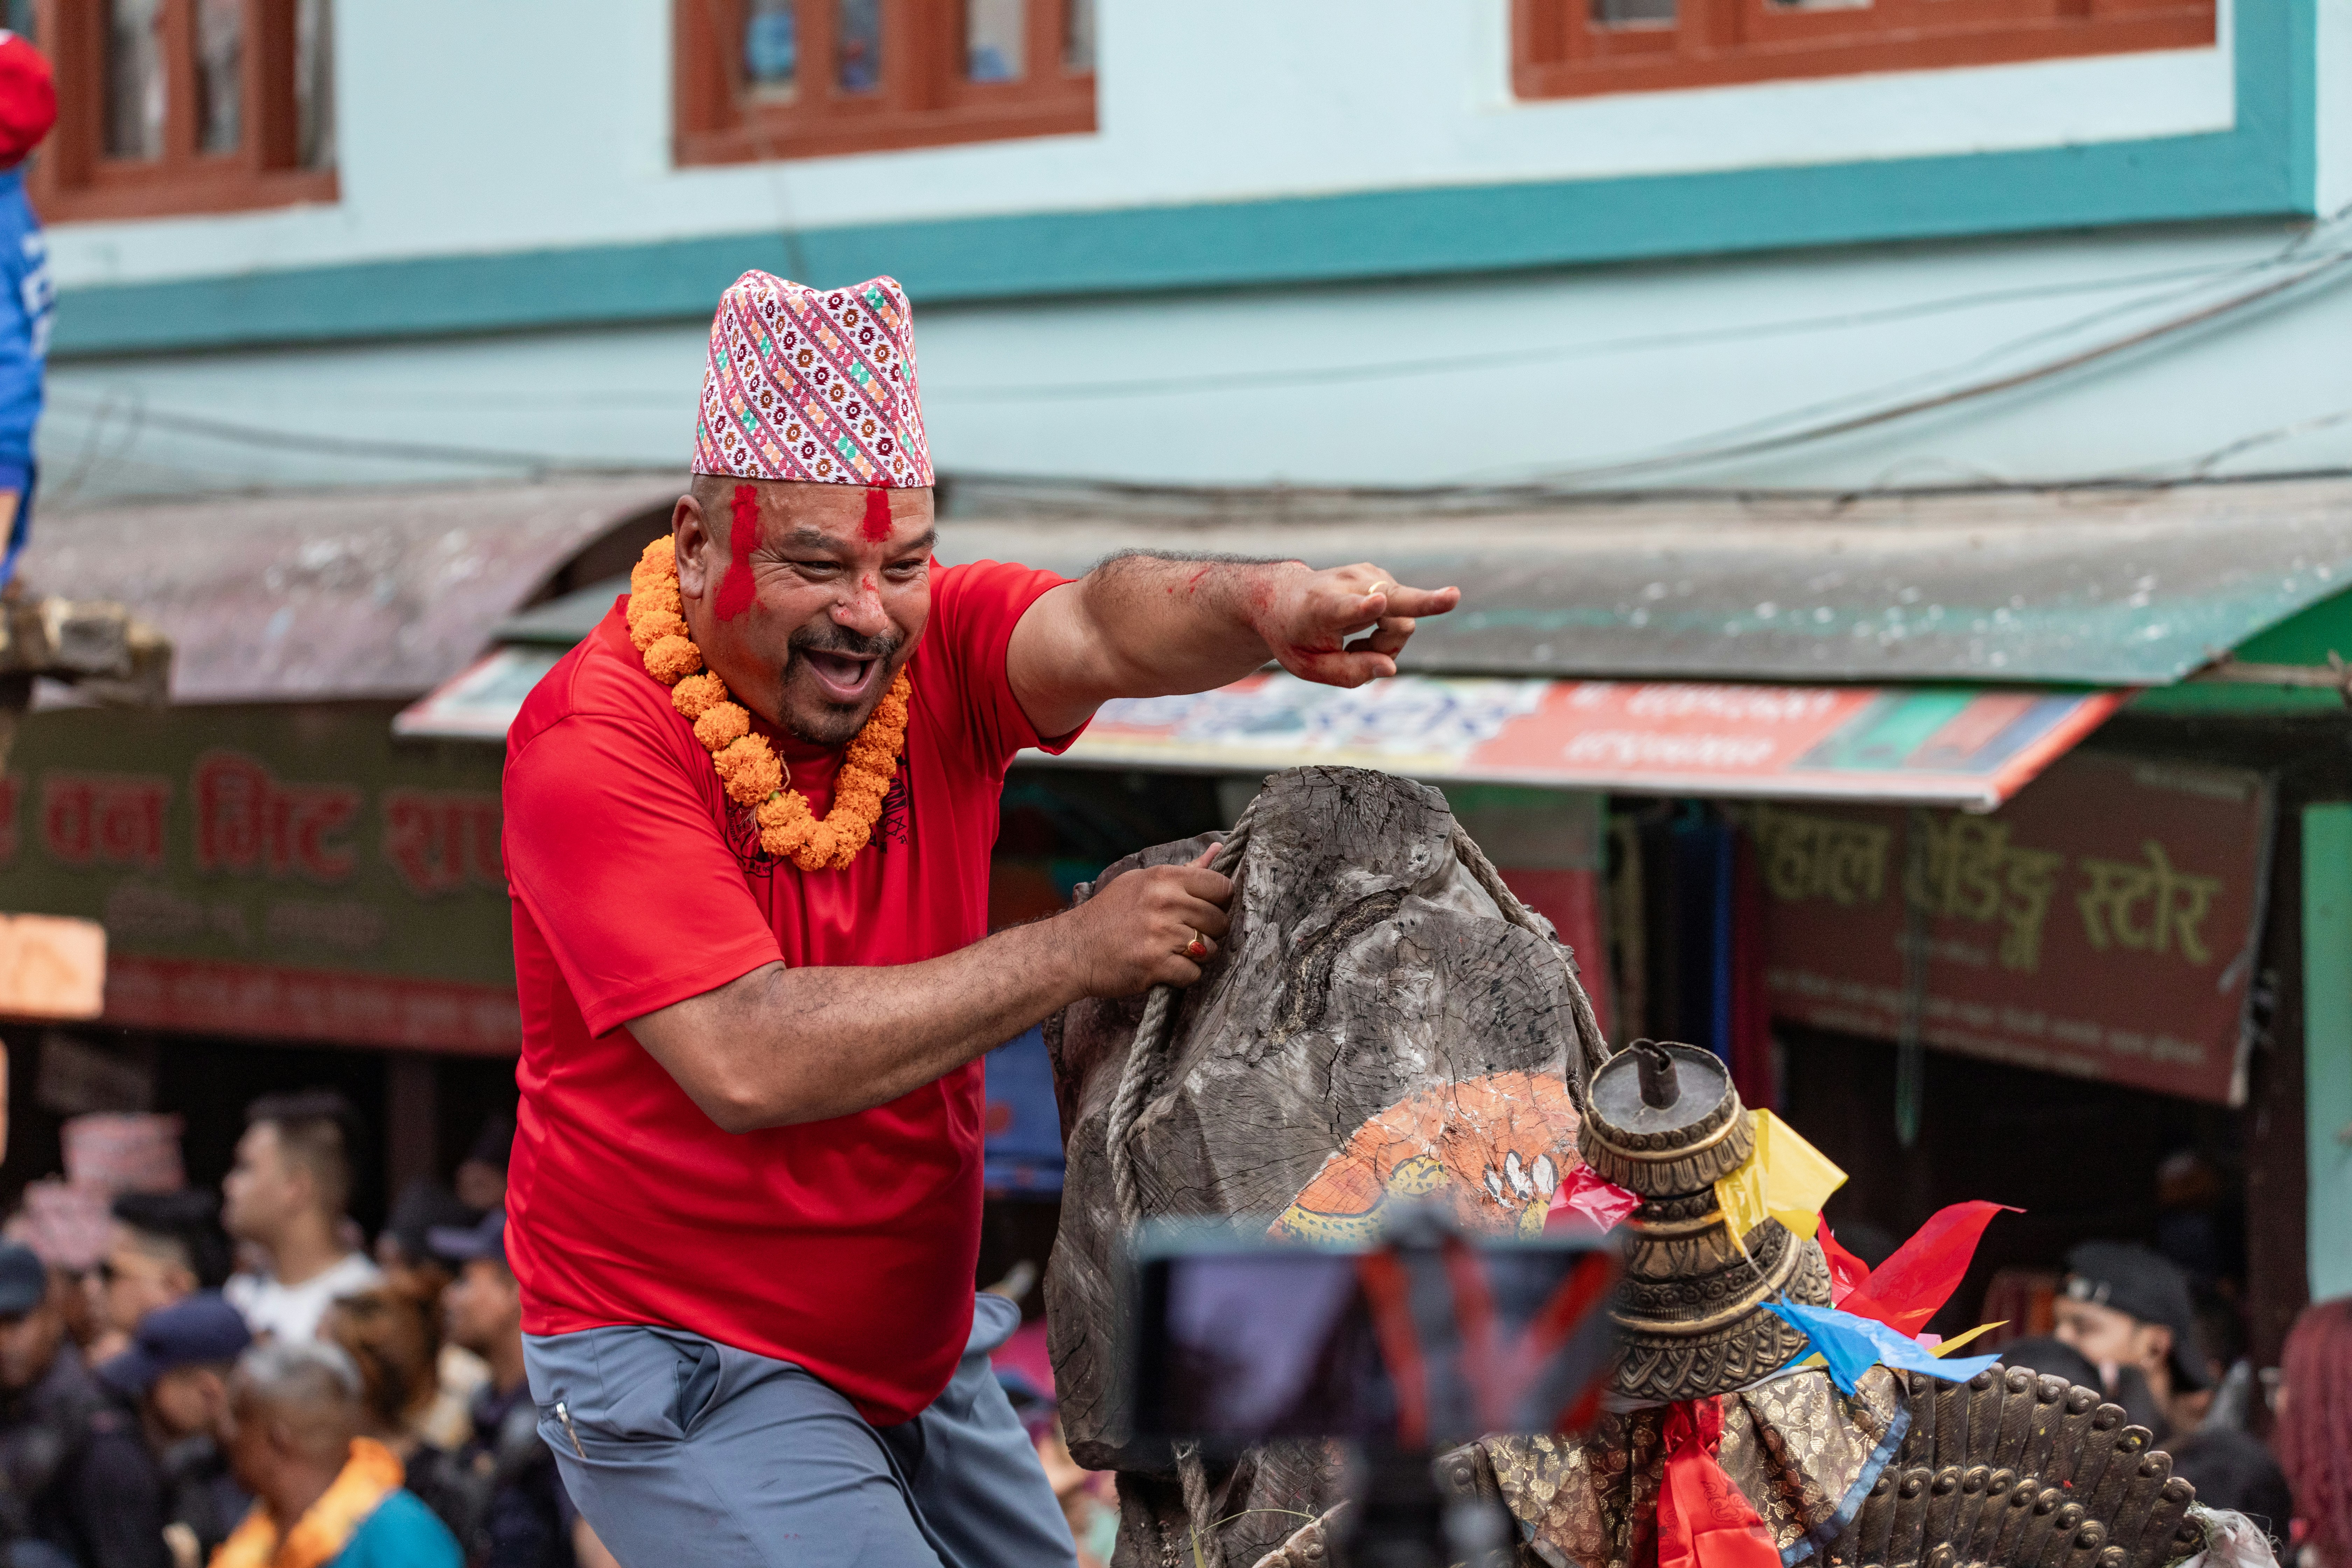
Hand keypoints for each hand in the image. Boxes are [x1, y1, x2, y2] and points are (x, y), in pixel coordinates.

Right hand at [1063, 846, 1233, 996]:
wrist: (1071, 949)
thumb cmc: (1108, 915)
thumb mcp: (1141, 883)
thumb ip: (1184, 871)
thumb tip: (1218, 850)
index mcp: (1163, 878)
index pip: (1221, 886)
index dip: (1220, 902)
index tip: (1207, 909)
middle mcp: (1165, 902)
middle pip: (1220, 920)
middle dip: (1209, 932)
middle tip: (1187, 934)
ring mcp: (1161, 933)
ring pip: (1210, 949)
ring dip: (1197, 956)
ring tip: (1173, 951)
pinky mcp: (1155, 963)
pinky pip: (1193, 973)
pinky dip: (1182, 976)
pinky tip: (1164, 968)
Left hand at [1256, 563, 1459, 687]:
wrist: (1281, 598)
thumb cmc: (1295, 637)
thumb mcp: (1310, 667)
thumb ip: (1349, 673)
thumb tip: (1391, 669)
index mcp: (1322, 609)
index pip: (1346, 608)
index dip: (1363, 609)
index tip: (1376, 603)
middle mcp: (1346, 585)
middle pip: (1393, 599)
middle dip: (1424, 601)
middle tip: (1453, 596)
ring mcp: (1367, 577)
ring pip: (1402, 620)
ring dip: (1385, 643)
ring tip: (1355, 649)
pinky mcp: (1381, 577)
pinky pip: (1402, 615)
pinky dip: (1386, 632)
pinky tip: (1362, 635)